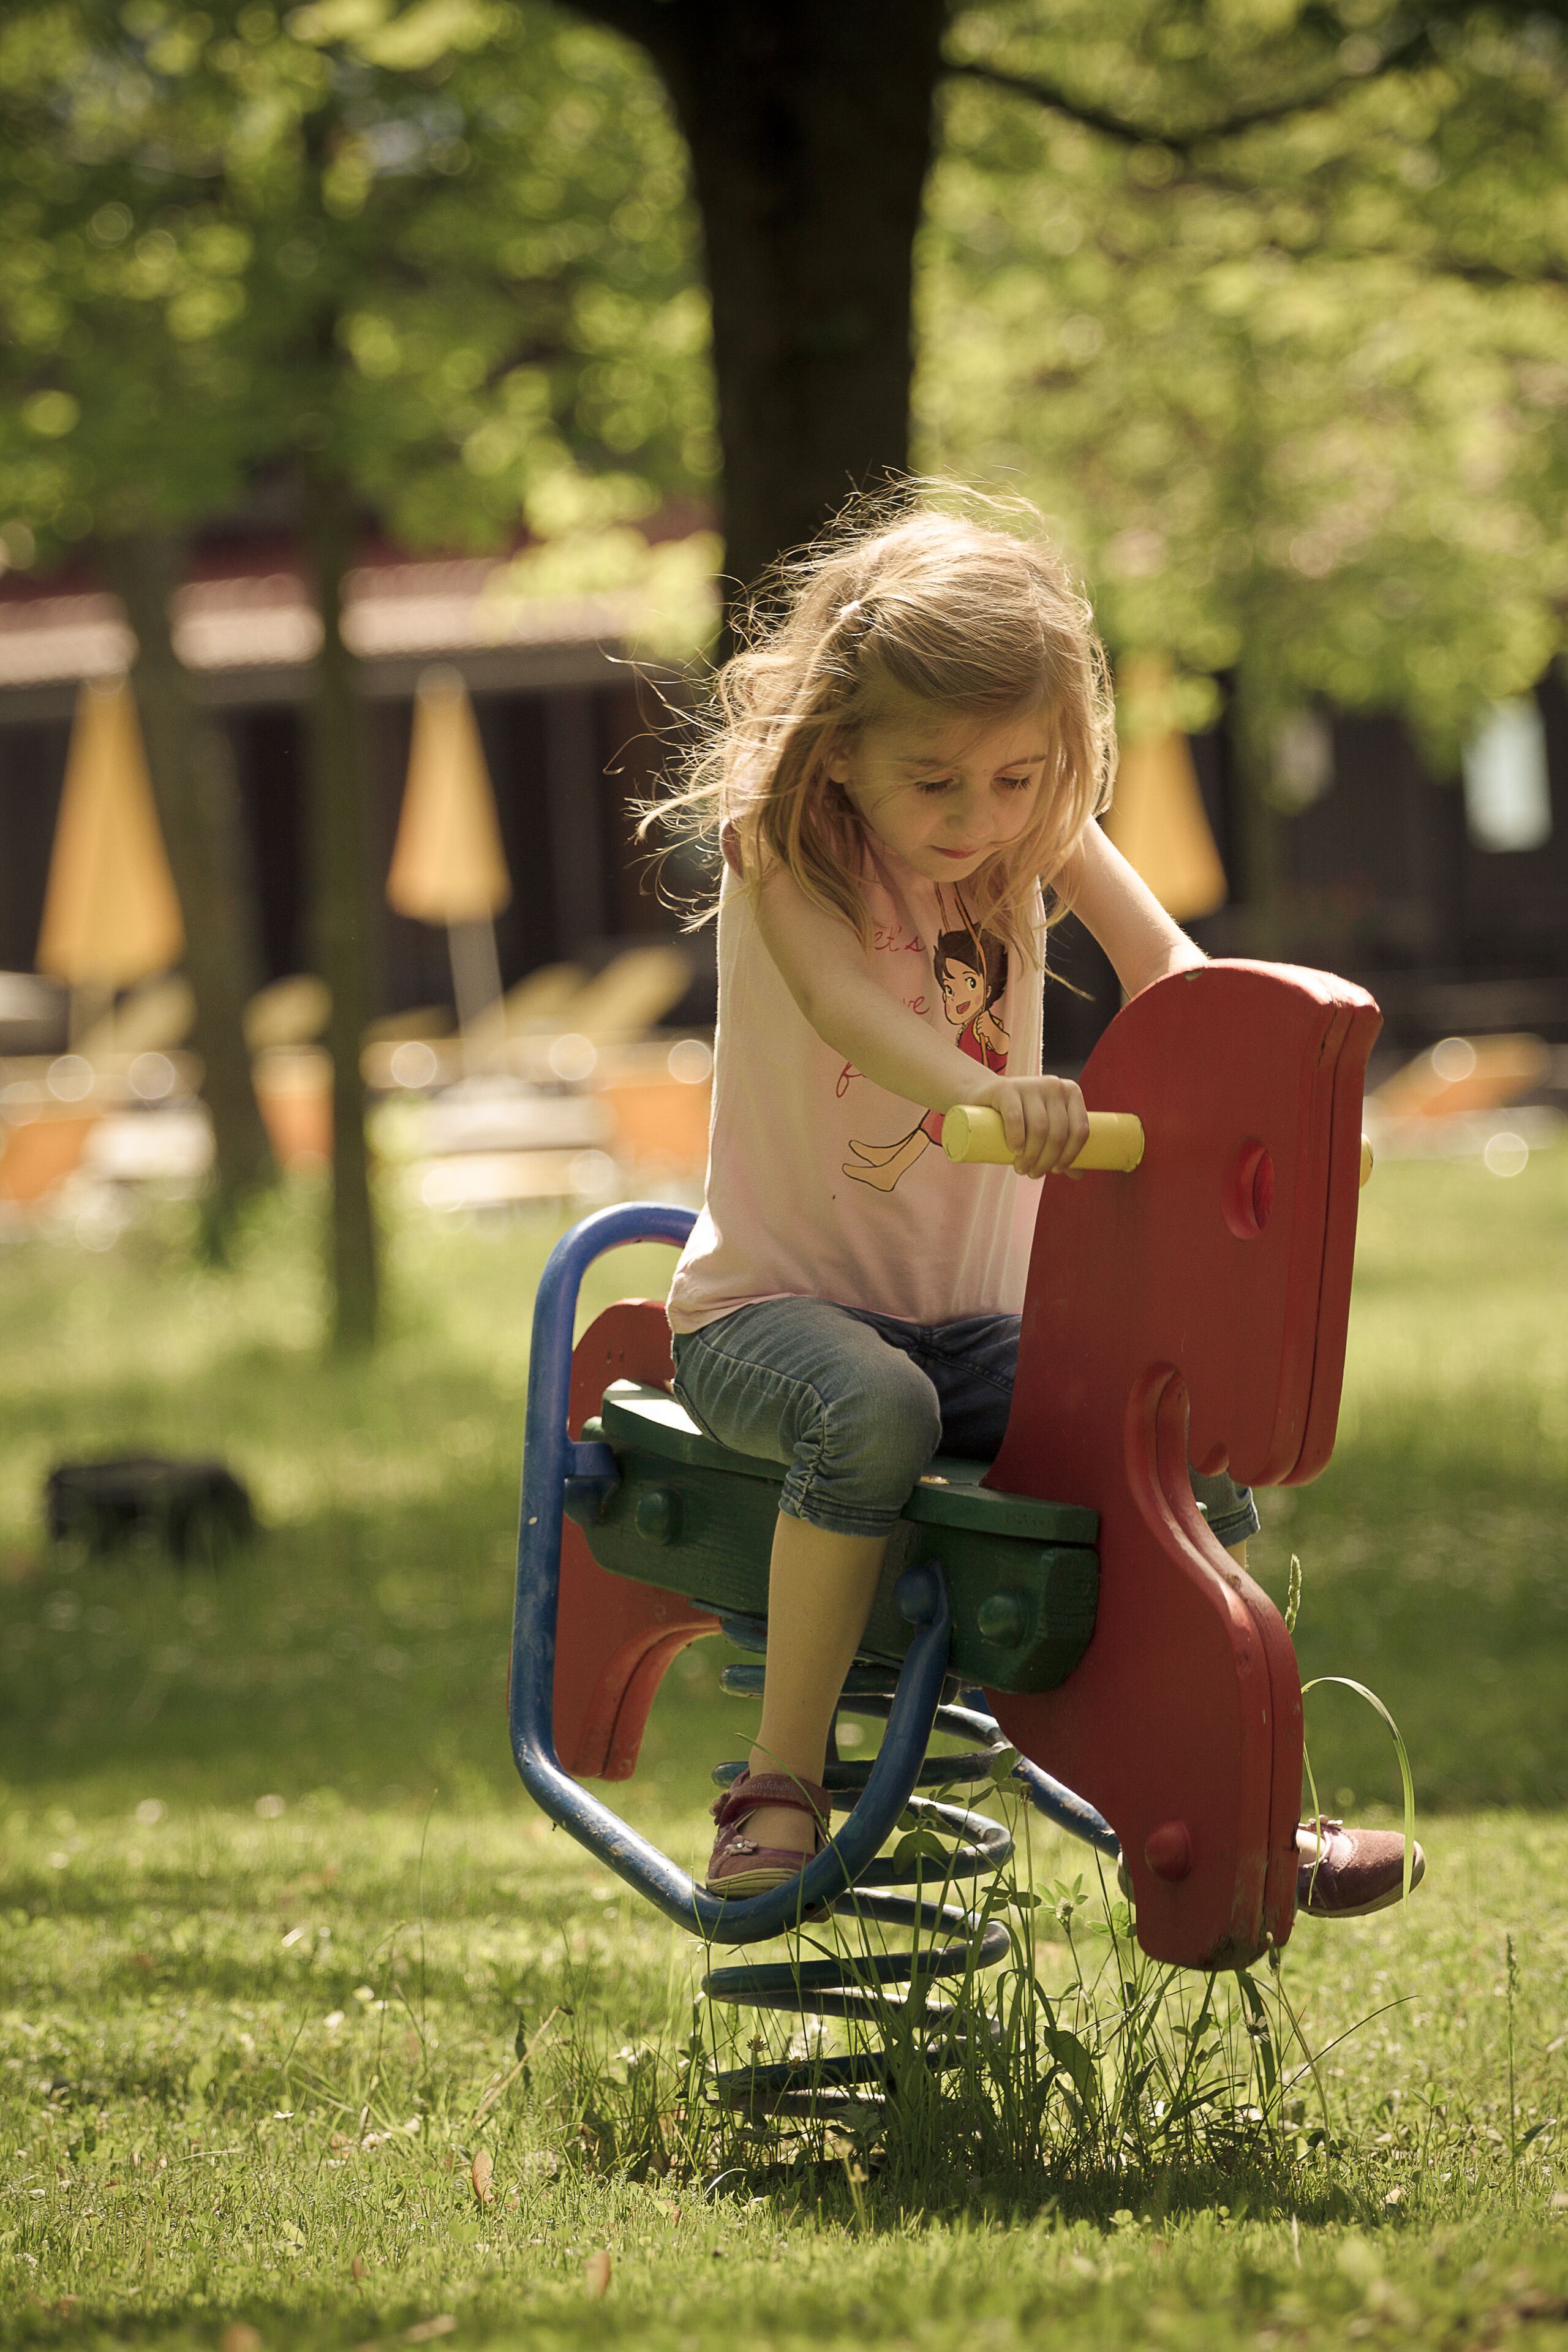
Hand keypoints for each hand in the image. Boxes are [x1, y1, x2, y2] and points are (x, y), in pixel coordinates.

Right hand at [969, 1074, 1089, 1178]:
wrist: (985, 1095)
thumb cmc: (1022, 1116)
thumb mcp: (1046, 1128)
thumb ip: (1063, 1148)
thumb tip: (1079, 1175)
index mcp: (1071, 1093)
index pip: (1079, 1130)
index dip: (1070, 1155)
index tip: (1055, 1171)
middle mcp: (1054, 1085)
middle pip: (1058, 1133)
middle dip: (1046, 1161)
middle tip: (1033, 1174)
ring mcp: (1030, 1084)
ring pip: (1039, 1128)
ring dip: (1031, 1156)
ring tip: (1022, 1168)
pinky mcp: (1006, 1088)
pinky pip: (1015, 1118)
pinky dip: (1016, 1138)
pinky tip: (1015, 1151)